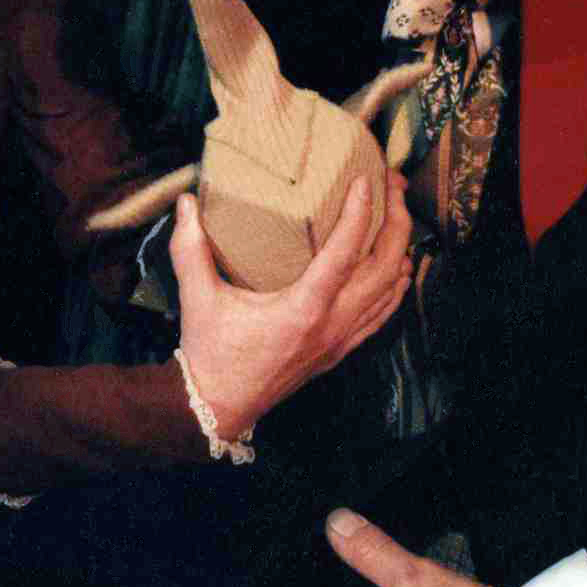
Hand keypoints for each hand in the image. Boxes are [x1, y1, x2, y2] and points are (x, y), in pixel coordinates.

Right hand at [170, 173, 410, 438]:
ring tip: (399, 213)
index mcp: (302, 309)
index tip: (367, 180)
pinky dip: (395, 286)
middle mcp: (331, 325)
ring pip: (390, 292)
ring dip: (401, 250)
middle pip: (385, 268)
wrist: (218, 406)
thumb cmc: (210, 352)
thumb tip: (186, 201)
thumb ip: (189, 247)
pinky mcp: (339, 350)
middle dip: (397, 222)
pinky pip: (382, 315)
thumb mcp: (197, 298)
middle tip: (394, 184)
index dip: (361, 213)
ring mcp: (340, 340)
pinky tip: (397, 266)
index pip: (344, 253)